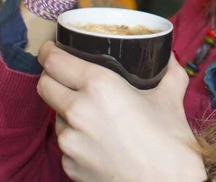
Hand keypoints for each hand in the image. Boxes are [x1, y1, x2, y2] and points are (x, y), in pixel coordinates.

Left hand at [37, 43, 206, 181]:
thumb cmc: (169, 145)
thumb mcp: (171, 98)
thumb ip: (169, 72)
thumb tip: (169, 58)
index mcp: (99, 86)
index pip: (54, 61)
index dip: (50, 51)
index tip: (53, 47)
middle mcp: (78, 112)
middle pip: (44, 84)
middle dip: (51, 75)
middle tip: (66, 72)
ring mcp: (70, 143)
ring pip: (55, 115)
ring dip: (66, 108)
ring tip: (92, 110)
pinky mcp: (70, 167)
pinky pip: (66, 143)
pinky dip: (76, 136)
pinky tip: (99, 137)